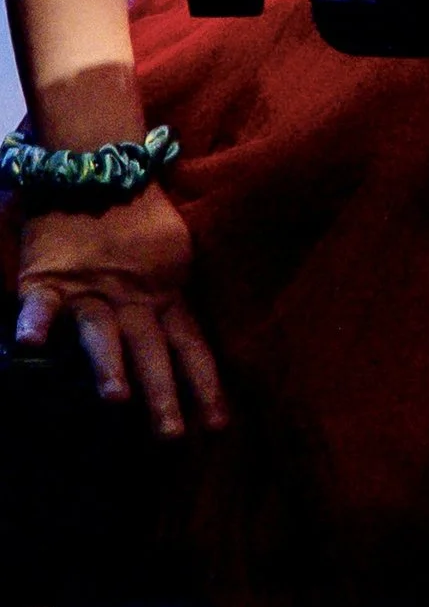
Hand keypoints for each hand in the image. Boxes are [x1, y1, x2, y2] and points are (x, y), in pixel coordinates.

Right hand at [16, 188, 225, 436]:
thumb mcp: (171, 261)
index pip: (190, 346)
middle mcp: (131, 300)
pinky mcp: (51, 279)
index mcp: (164, 297)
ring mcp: (90, 291)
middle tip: (171, 436)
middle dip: (161, 393)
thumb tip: (190, 349)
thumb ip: (174, 303)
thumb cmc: (141, 222)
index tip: (219, 426)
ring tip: (114, 397)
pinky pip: (41, 305)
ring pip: (101, 333)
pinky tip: (31, 344)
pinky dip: (35, 322)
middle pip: (150, 352)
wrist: (103, 170)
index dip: (204, 384)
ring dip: (108, 365)